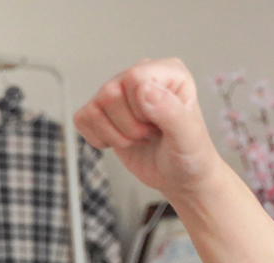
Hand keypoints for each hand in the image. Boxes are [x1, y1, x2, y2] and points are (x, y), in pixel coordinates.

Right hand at [75, 58, 224, 198]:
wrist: (180, 178)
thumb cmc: (191, 155)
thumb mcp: (188, 138)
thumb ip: (170, 112)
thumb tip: (143, 89)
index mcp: (168, 72)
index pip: (134, 77)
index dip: (141, 109)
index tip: (160, 125)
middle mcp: (140, 75)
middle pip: (110, 93)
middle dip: (130, 127)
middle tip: (151, 134)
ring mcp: (119, 91)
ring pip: (94, 108)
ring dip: (118, 136)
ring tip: (141, 138)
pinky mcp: (101, 111)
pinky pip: (82, 119)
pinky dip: (101, 140)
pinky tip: (122, 141)